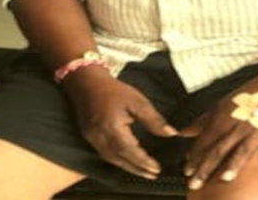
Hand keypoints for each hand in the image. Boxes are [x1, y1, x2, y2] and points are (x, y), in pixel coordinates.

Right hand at [62, 69, 177, 178]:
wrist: (86, 83)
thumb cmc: (113, 90)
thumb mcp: (138, 101)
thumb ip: (154, 119)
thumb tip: (171, 133)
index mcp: (111, 127)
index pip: (129, 150)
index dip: (143, 161)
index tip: (157, 168)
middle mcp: (99, 137)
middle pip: (119, 159)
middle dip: (137, 169)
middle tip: (152, 175)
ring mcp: (92, 139)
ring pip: (111, 160)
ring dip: (128, 168)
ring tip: (143, 172)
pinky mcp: (89, 138)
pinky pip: (105, 155)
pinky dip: (118, 161)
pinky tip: (128, 162)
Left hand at [180, 73, 257, 189]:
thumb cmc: (256, 94)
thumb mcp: (225, 104)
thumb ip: (204, 121)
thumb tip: (184, 133)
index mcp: (225, 120)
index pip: (205, 142)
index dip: (193, 158)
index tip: (186, 171)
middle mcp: (239, 127)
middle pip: (219, 150)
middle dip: (205, 169)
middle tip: (195, 184)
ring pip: (243, 149)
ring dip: (234, 163)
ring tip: (226, 178)